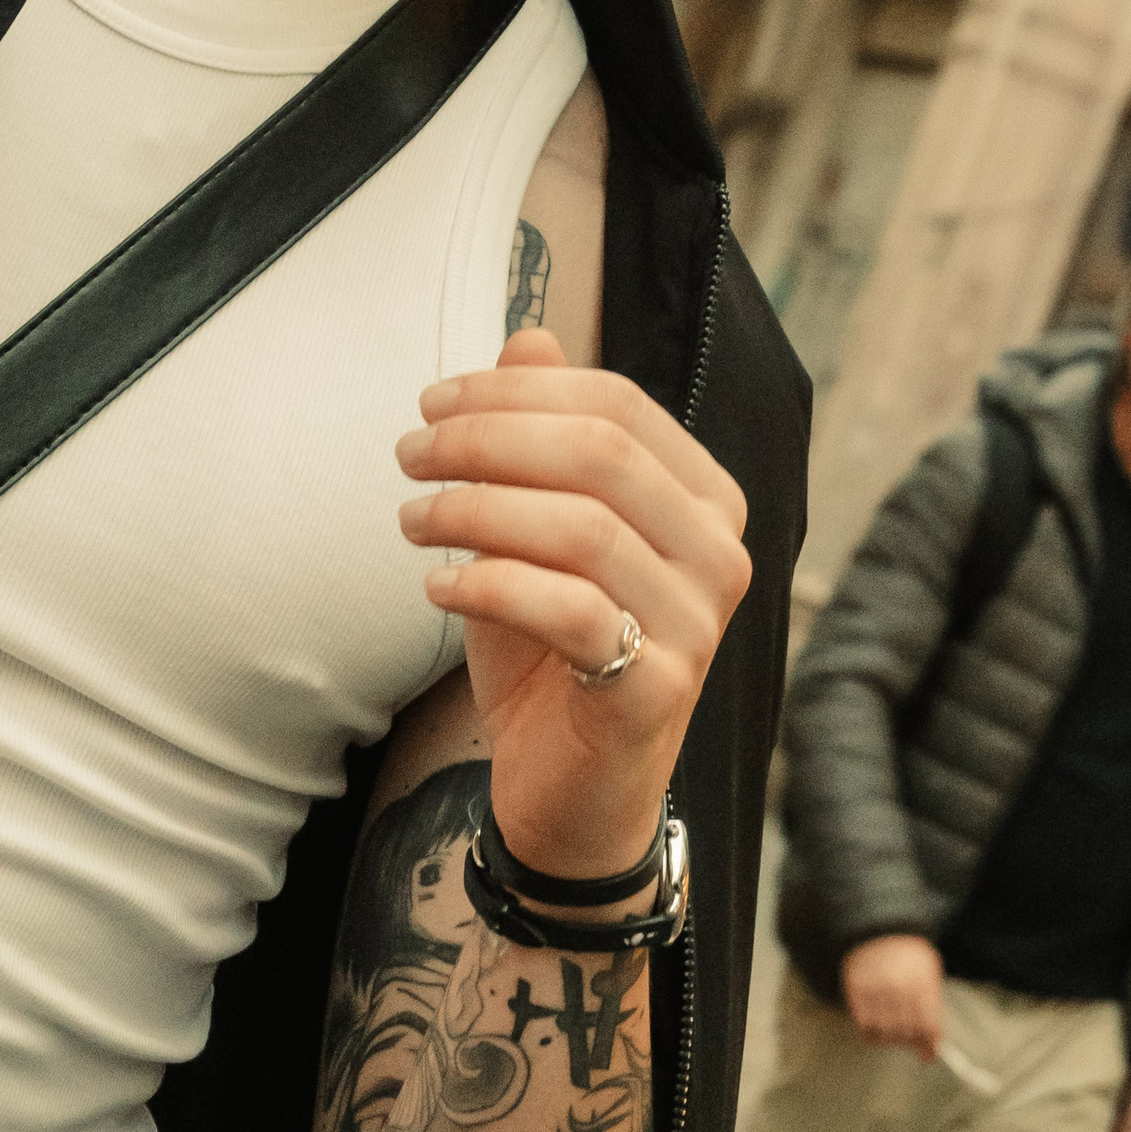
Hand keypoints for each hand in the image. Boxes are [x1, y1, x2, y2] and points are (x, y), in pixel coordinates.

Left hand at [393, 328, 750, 877]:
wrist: (571, 792)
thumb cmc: (554, 645)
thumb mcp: (536, 528)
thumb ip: (540, 433)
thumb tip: (528, 339)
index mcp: (704, 495)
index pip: (615, 404)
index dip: (514, 392)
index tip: (432, 401)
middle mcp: (720, 551)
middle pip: (599, 453)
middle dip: (487, 439)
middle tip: (410, 453)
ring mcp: (699, 623)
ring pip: (582, 526)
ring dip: (476, 508)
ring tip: (411, 517)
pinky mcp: (658, 690)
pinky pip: (569, 610)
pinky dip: (491, 583)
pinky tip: (438, 582)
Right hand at [841, 934, 942, 1060]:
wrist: (878, 930)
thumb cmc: (909, 957)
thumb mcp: (929, 973)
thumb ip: (932, 1009)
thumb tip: (931, 1047)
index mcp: (921, 981)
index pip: (928, 1027)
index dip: (929, 1046)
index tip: (927, 1054)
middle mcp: (898, 986)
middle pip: (906, 1033)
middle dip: (909, 1041)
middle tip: (908, 1038)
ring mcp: (875, 987)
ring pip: (885, 1034)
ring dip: (890, 1038)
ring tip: (892, 1028)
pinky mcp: (855, 989)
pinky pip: (863, 1027)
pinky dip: (870, 1033)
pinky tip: (876, 1025)